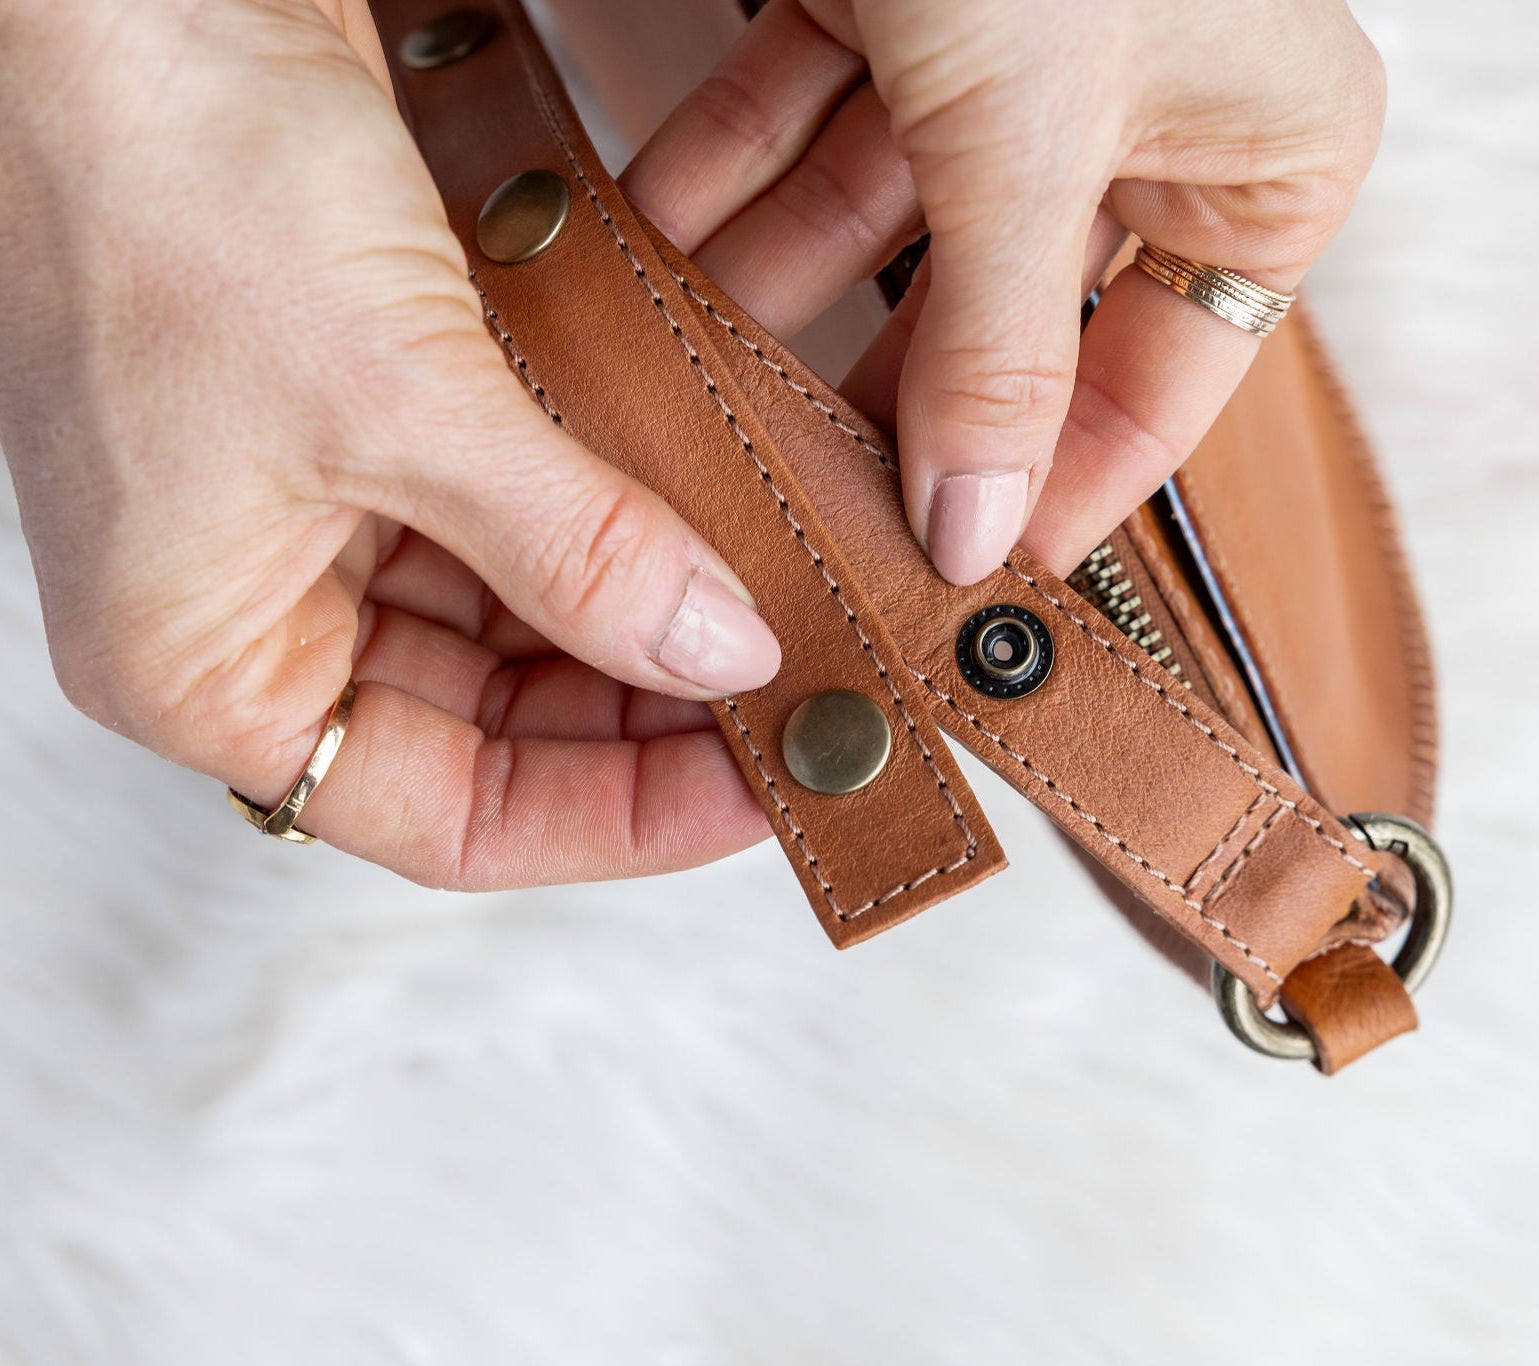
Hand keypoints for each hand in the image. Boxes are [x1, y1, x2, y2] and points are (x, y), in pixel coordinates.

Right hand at [0, 0, 821, 886]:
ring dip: (644, 619)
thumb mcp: (396, 398)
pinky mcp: (369, 425)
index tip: (758, 792)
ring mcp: (314, 516)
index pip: (450, 817)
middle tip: (796, 701)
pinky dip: (611, 524)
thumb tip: (715, 652)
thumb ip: (574, 547)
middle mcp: (257, 608)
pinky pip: (515, 516)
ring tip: (777, 616)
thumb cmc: (165, 172)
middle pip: (496, 729)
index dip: (618, 821)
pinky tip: (707, 523)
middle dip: (650, 715)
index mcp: (202, 664)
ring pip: (519, 626)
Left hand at [627, 0, 1384, 582]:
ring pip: (897, 228)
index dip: (1067, 482)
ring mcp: (1023, 60)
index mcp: (1261, 154)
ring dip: (785, 284)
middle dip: (889, 386)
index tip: (969, 565)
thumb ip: (1003, 352)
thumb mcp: (1028, 138)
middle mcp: (1153, 111)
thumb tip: (982, 530)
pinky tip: (667, 223)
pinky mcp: (908, 2)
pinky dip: (741, 166)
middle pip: (1014, 317)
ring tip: (700, 358)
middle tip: (808, 486)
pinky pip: (825, 119)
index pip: (1169, 380)